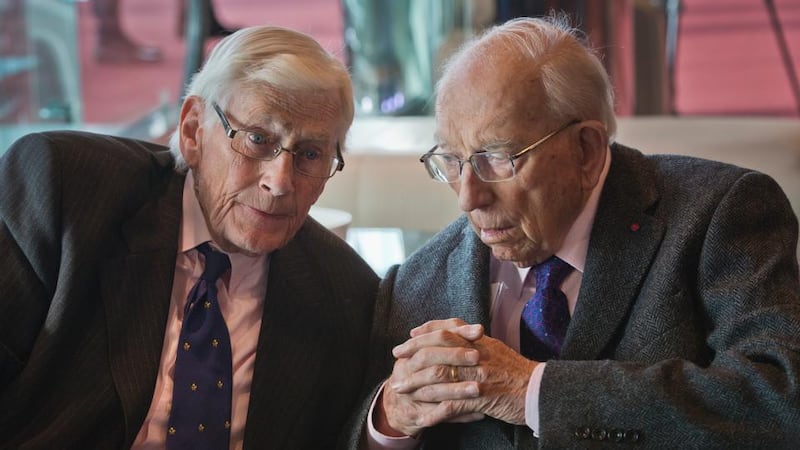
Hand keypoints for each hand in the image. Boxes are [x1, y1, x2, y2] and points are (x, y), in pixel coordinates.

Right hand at [377, 319, 485, 436]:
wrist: (398, 407)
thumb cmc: (422, 375)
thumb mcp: (431, 355)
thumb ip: (452, 341)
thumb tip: (479, 329)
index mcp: (413, 351)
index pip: (434, 336)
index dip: (457, 333)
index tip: (479, 332)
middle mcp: (407, 369)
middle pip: (429, 358)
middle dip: (455, 356)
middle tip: (477, 357)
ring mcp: (410, 393)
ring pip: (433, 389)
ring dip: (458, 389)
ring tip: (479, 389)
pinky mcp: (417, 415)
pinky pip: (439, 415)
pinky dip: (461, 415)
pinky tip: (479, 414)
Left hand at [378, 319, 538, 435]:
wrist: (541, 391)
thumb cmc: (519, 373)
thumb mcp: (498, 349)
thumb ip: (478, 341)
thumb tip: (463, 331)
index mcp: (481, 342)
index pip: (449, 329)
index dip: (427, 330)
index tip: (411, 334)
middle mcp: (477, 354)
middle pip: (438, 347)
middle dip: (413, 351)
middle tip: (397, 356)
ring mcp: (478, 375)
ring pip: (439, 374)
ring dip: (416, 381)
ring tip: (399, 385)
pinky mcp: (480, 397)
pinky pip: (451, 402)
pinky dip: (433, 406)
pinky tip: (421, 411)